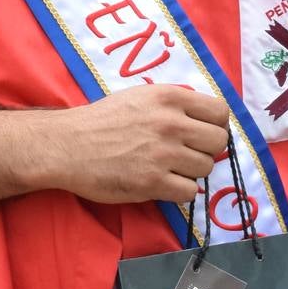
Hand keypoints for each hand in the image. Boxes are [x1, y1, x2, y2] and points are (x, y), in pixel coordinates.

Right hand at [53, 86, 231, 204]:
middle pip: (218, 141)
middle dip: (206, 150)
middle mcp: (171, 123)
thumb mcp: (141, 97)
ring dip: (191, 171)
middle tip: (187, 154)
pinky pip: (190, 192)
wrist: (67, 145)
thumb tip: (205, 119)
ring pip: (206, 167)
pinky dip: (179, 191)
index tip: (202, 133)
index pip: (220, 112)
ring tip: (169, 168)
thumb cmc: (103, 120)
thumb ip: (174, 104)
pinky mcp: (153, 182)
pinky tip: (163, 183)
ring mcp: (163, 153)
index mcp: (169, 97)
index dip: (215, 125)